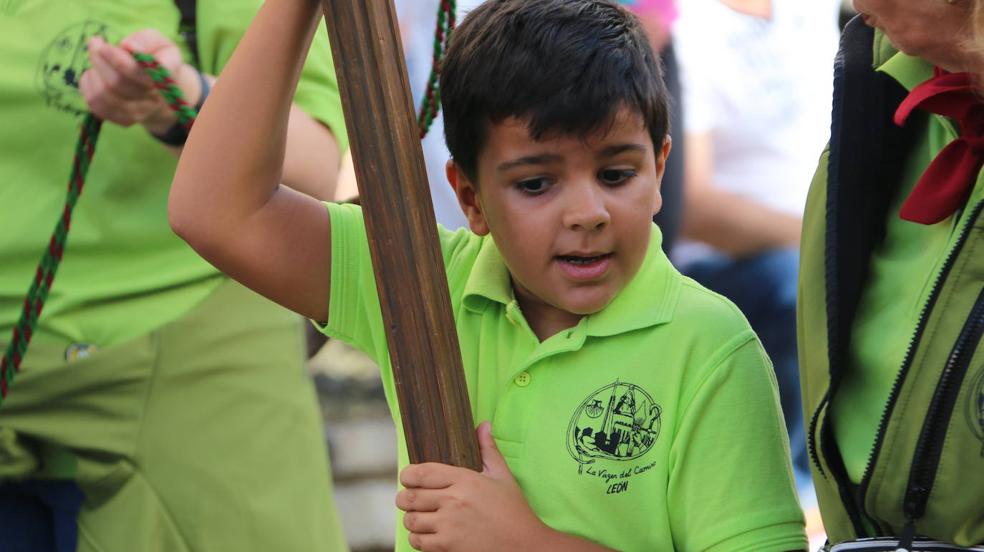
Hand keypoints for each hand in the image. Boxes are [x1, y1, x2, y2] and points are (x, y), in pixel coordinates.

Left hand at [79, 30, 200, 135]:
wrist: (164, 90)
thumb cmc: (158, 59)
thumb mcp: (159, 42)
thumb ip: (145, 40)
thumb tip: (127, 46)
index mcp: (164, 79)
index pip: (138, 74)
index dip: (117, 60)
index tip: (103, 45)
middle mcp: (153, 101)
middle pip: (116, 83)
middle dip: (99, 61)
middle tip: (96, 44)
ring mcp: (138, 114)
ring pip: (104, 95)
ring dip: (94, 73)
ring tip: (97, 61)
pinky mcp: (124, 120)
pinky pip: (96, 105)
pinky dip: (88, 86)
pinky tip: (95, 76)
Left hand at [396, 422, 548, 550]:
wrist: (524, 545)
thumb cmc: (514, 511)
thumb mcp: (502, 476)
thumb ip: (488, 450)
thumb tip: (483, 426)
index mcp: (464, 480)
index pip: (421, 473)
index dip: (408, 475)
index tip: (408, 478)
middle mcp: (453, 501)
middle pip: (410, 497)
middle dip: (404, 498)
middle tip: (409, 499)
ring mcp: (449, 525)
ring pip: (410, 520)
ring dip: (411, 518)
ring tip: (419, 517)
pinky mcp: (447, 547)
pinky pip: (418, 541)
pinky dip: (417, 538)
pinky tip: (427, 534)